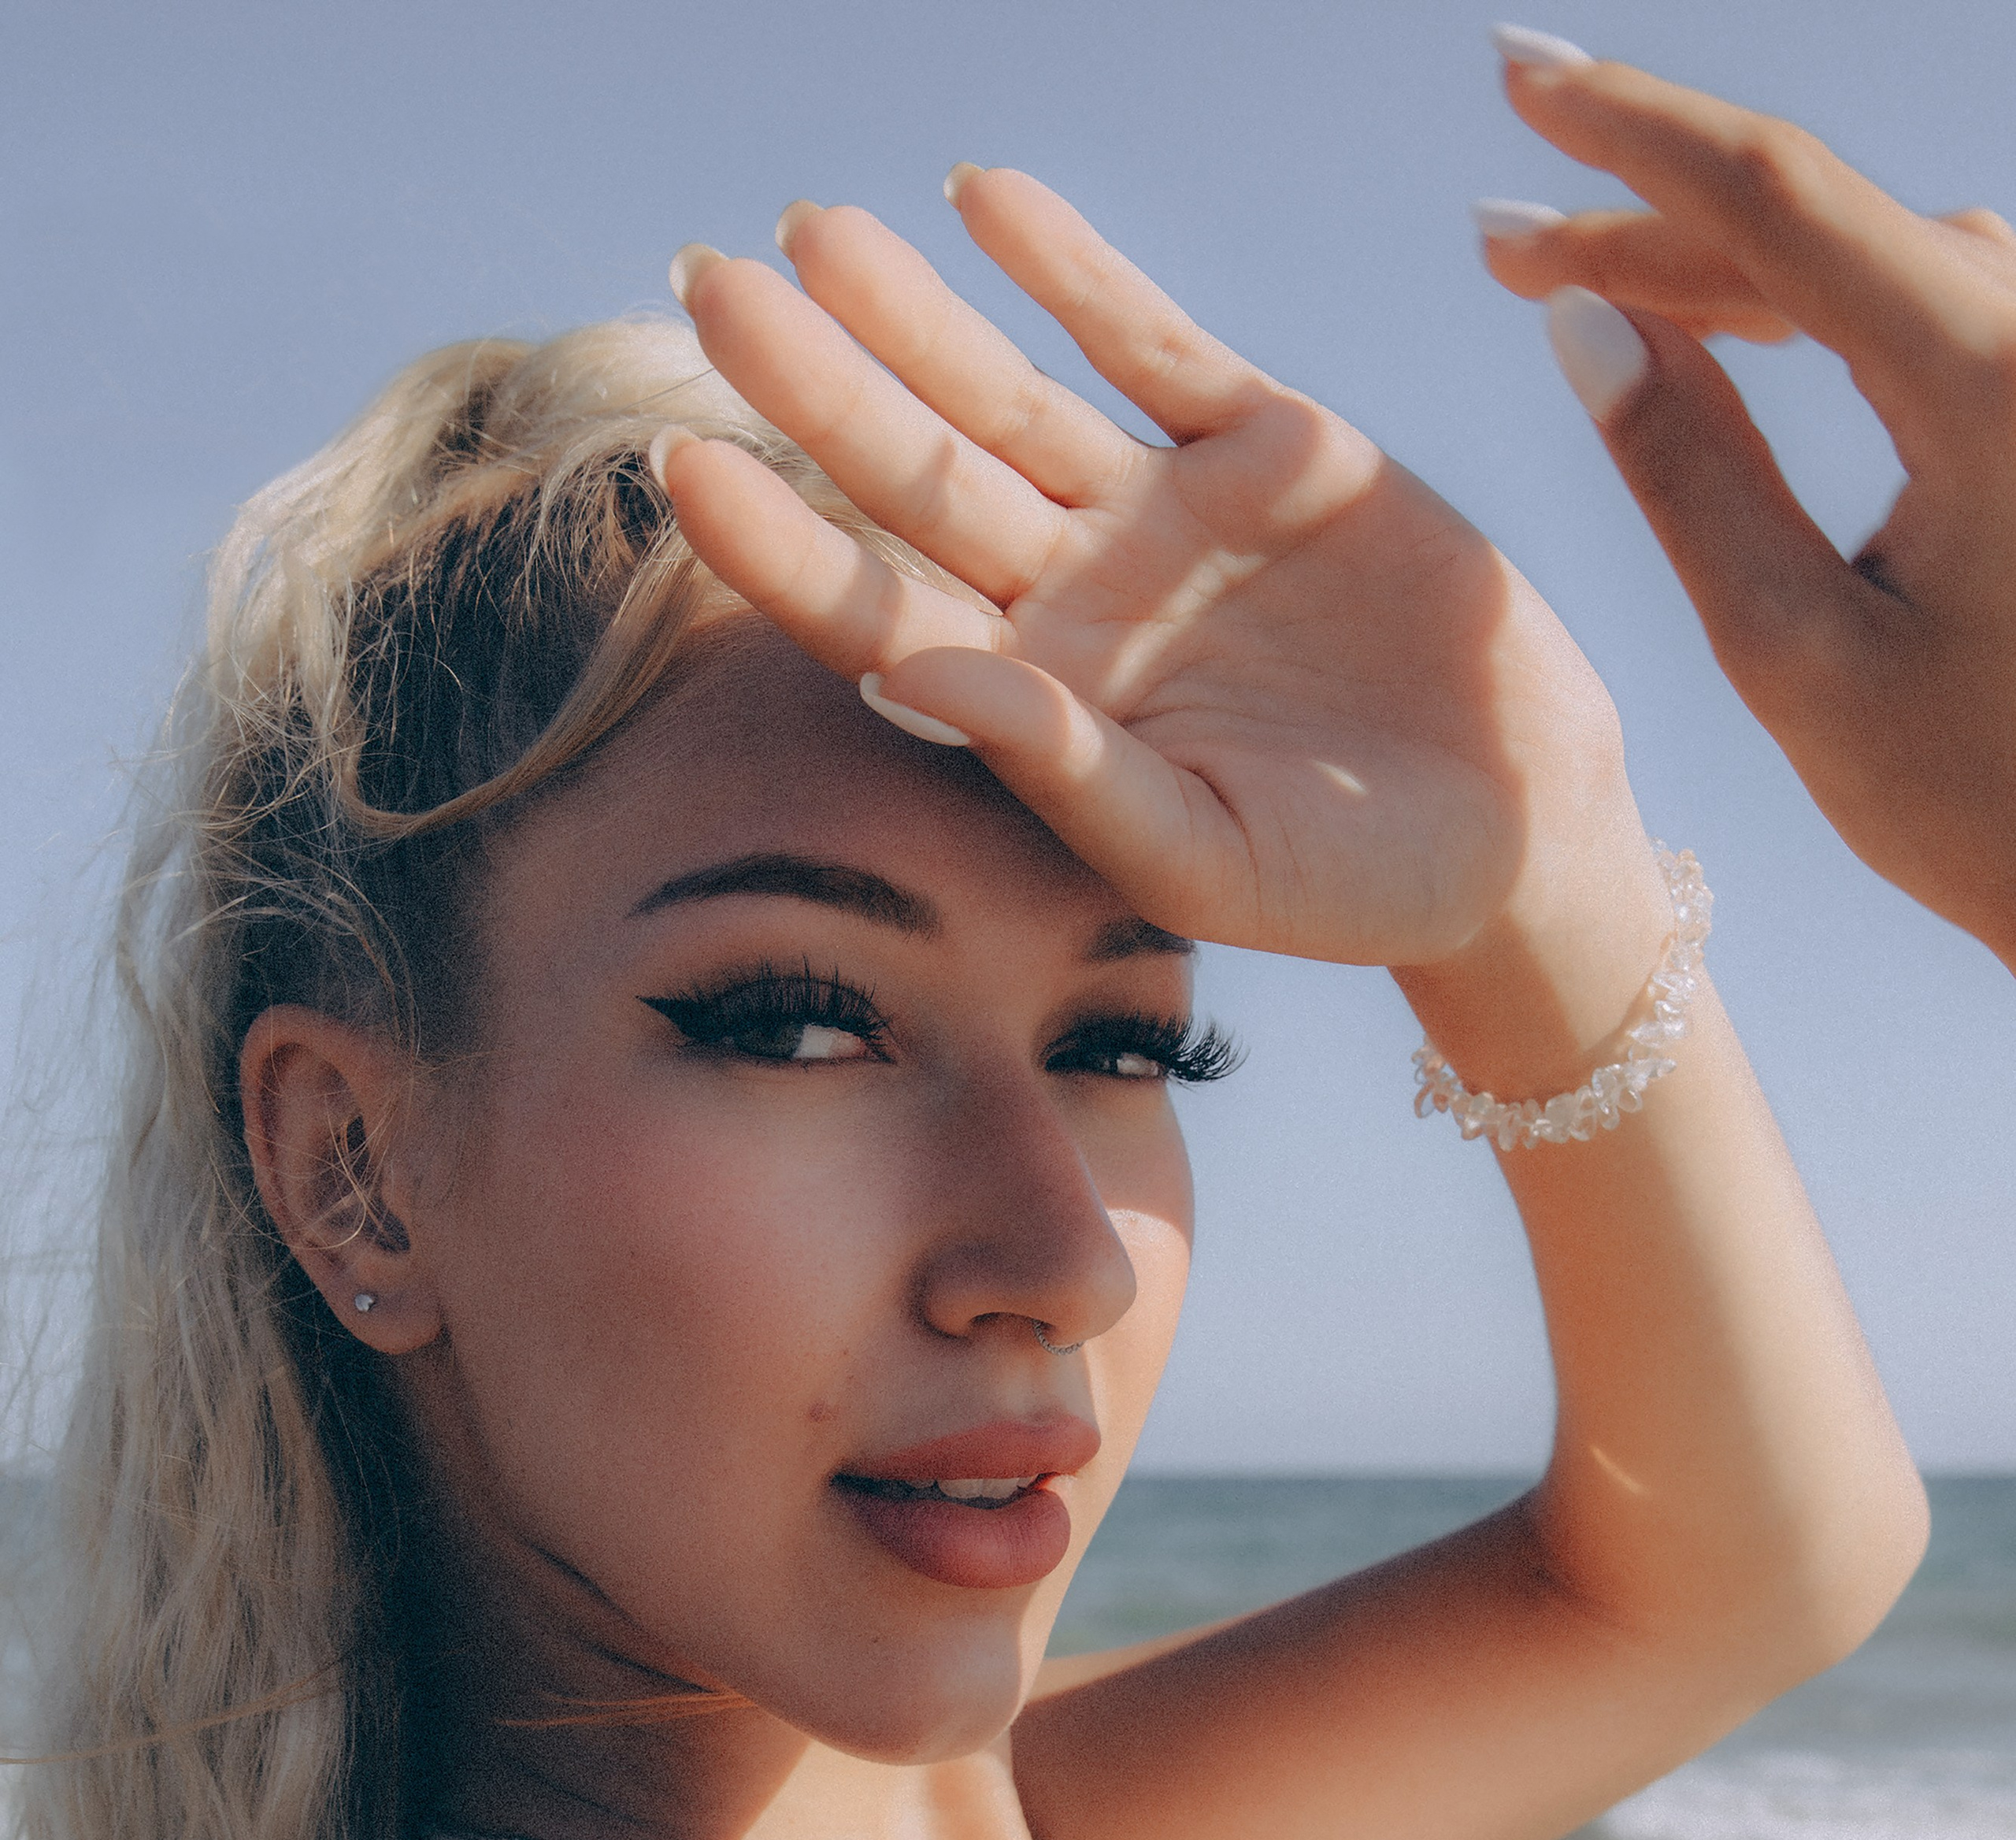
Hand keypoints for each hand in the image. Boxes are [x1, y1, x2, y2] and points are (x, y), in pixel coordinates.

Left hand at [657, 174, 1649, 978]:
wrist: (1515, 833)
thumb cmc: (1350, 886)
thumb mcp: (1203, 856)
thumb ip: (1062, 774)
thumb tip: (905, 678)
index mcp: (1040, 709)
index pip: (874, 613)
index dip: (779, 542)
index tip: (680, 462)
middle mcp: (1080, 602)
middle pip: (917, 479)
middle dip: (818, 385)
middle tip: (709, 283)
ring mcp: (1166, 518)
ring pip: (1011, 396)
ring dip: (916, 313)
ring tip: (816, 231)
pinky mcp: (1271, 448)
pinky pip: (1154, 344)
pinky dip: (1077, 272)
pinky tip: (986, 202)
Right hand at [1479, 47, 2015, 968]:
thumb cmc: (1980, 800)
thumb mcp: (1795, 652)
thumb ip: (1687, 472)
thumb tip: (1585, 324)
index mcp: (1987, 378)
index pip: (1777, 201)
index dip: (1633, 130)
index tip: (1518, 76)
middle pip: (1812, 226)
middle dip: (1641, 222)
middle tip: (1501, 240)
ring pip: (1859, 260)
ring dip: (1711, 266)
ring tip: (1568, 284)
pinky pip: (1915, 304)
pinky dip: (1802, 304)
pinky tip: (1713, 323)